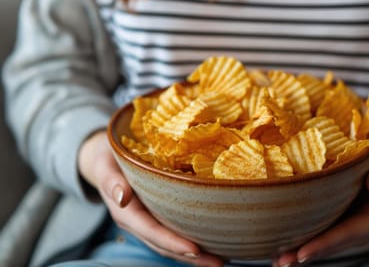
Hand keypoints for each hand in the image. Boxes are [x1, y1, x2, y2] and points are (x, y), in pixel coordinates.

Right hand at [78, 130, 223, 266]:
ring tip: (220, 260)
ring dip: (193, 256)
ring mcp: (145, 221)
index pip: (150, 230)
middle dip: (189, 256)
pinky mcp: (155, 216)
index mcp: (125, 211)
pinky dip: (190, 241)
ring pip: (169, 244)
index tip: (194, 249)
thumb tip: (122, 197)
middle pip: (163, 244)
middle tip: (217, 262)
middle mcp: (136, 221)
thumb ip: (111, 181)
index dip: (172, 241)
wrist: (103, 157)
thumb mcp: (106, 164)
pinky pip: (172, 232)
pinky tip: (211, 243)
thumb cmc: (108, 157)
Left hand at [273, 146, 368, 266]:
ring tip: (277, 261)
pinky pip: (316, 236)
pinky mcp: (333, 224)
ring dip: (299, 254)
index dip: (326, 242)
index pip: (348, 233)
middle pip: (331, 245)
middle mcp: (358, 230)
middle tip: (283, 260)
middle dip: (307, 253)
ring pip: (322, 245)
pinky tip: (278, 251)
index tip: (304, 251)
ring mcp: (344, 229)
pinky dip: (299, 244)